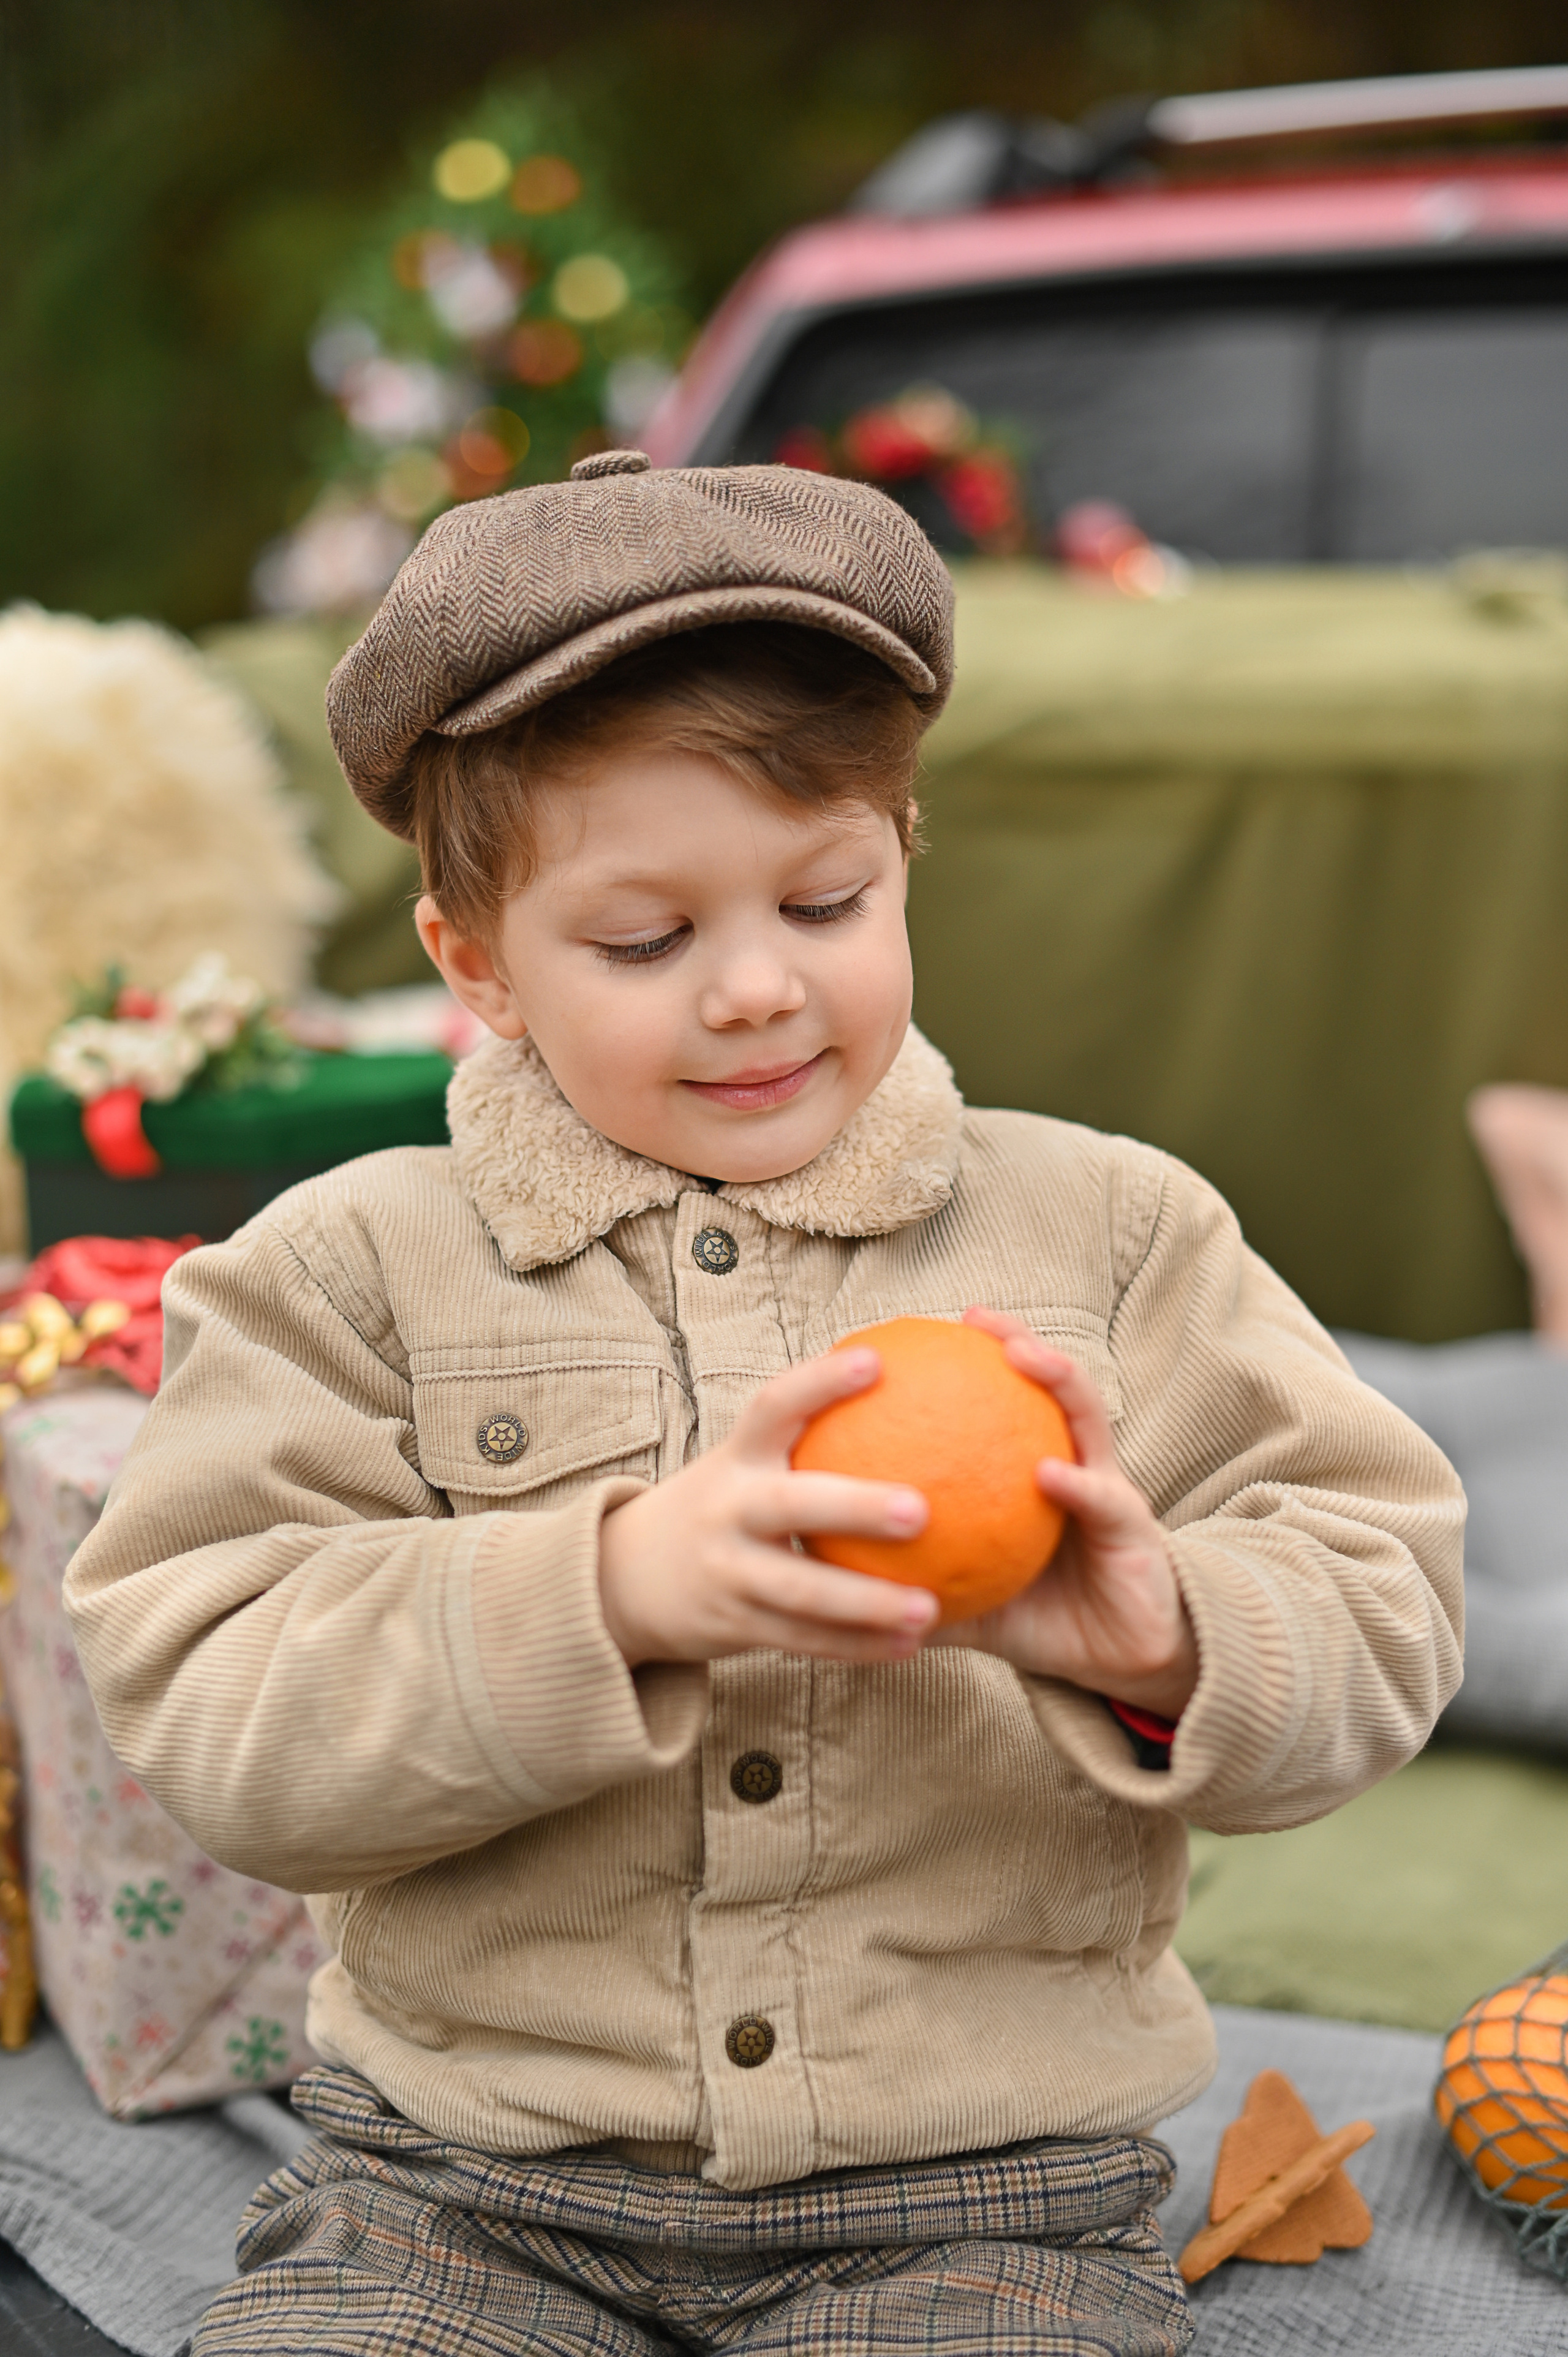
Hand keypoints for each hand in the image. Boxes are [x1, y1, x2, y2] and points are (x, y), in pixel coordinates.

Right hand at [598, 1348, 940, 1667]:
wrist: (628, 1575)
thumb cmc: (723, 1502)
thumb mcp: (746, 1461)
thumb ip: (810, 1432)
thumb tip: (910, 1379)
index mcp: (737, 1457)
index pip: (774, 1406)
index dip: (819, 1382)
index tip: (874, 1361)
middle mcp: (727, 1508)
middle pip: (791, 1505)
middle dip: (856, 1508)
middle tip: (922, 1510)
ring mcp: (728, 1570)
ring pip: (802, 1590)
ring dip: (868, 1604)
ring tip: (929, 1609)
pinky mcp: (733, 1623)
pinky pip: (803, 1639)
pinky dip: (857, 1646)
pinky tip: (909, 1646)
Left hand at [932, 1308, 1197, 1721]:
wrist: (1117, 1658)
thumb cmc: (1038, 1618)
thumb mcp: (966, 1597)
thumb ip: (913, 1583)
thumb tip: (836, 1585)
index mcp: (1033, 1472)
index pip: (1002, 1401)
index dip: (970, 1364)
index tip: (922, 1335)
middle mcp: (1072, 1464)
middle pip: (1048, 1385)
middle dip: (1017, 1340)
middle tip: (976, 1318)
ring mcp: (1105, 1488)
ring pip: (1087, 1417)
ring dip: (1059, 1378)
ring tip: (1025, 1355)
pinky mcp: (1134, 1527)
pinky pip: (1102, 1499)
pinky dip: (1077, 1484)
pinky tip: (1049, 1473)